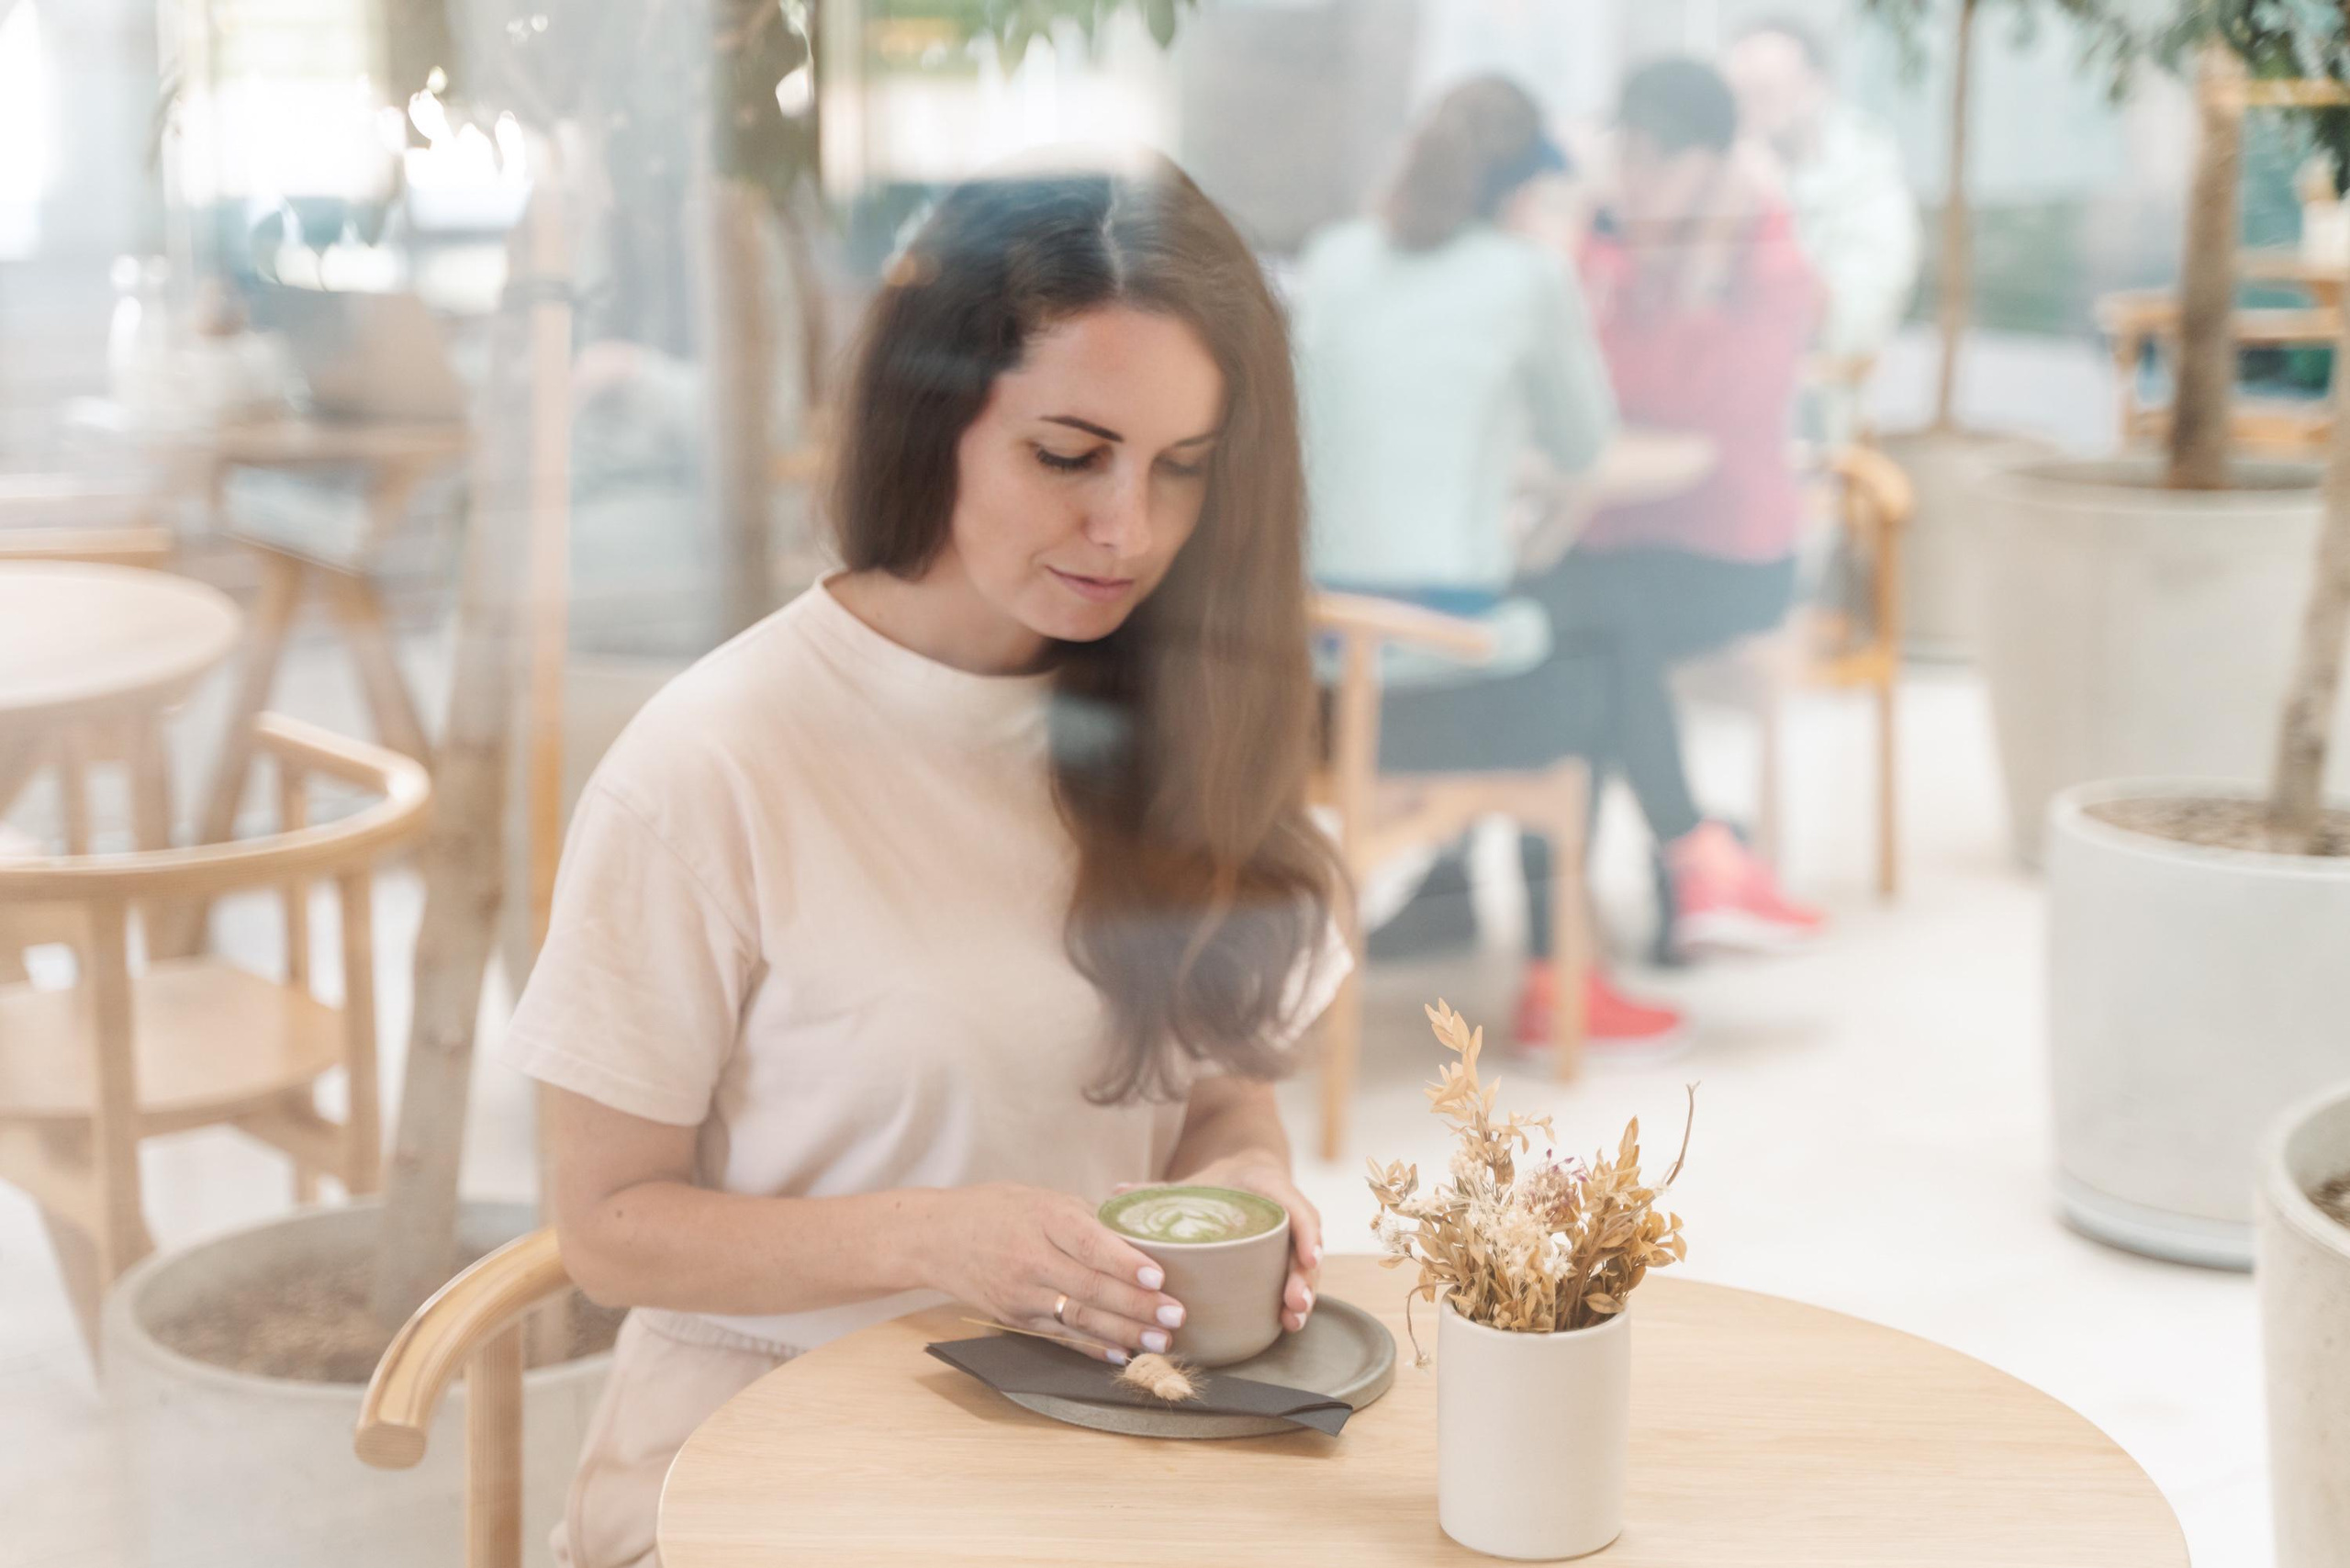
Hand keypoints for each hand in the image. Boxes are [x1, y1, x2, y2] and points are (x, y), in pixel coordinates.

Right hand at [923, 1184, 1185, 1363]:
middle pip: (1090, 1287)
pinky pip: (1060, 1336)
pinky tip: (1122, 1353)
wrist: (937, 1237)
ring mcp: (1021, 1294)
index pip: (1089, 1243)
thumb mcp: (1044, 1198)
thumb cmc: (999, 1210)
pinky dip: (1093, 1347)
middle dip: (1137, 1305)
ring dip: (1124, 1333)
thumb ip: (1091, 1217)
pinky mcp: (1015, 1319)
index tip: (1158, 1276)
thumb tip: (1144, 1231)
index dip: (1124, 1262)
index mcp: (1044, 1218)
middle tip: (1175, 1315)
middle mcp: (1031, 1259)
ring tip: (1160, 1341)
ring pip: (1079, 1318)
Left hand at [1137, 1154, 1322, 1333]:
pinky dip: (1294, 1301)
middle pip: (1306, 1248)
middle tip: (1294, 1302)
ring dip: (1304, 1296)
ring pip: (1307, 1270)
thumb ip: (1159, 1190)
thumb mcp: (1195, 1182)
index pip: (1298, 1210)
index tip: (1308, 1257)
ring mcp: (1293, 1239)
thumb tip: (1115, 1194)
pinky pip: (1297, 1280)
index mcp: (1273, 1190)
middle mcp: (1290, 1216)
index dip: (1306, 1234)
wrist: (1245, 1174)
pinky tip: (1287, 1323)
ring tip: (1293, 1319)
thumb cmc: (1219, 1182)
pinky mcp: (1287, 1260)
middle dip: (1304, 1278)